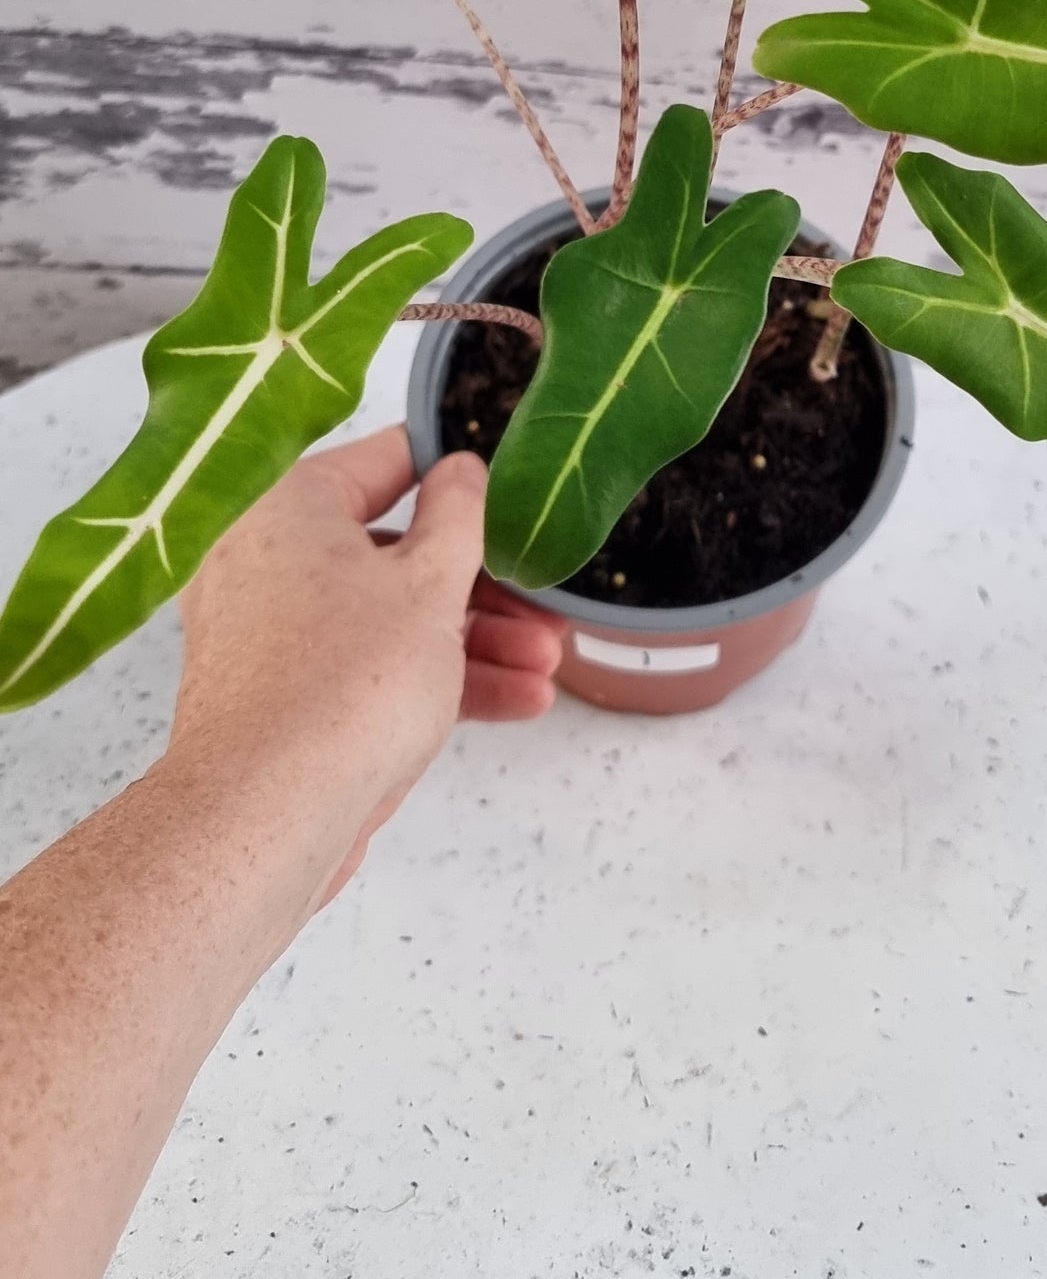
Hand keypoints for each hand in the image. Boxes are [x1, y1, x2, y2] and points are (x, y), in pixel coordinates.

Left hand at [170, 426, 564, 907]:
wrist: (266, 818)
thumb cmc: (350, 681)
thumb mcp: (432, 583)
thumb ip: (460, 515)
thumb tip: (461, 470)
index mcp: (291, 504)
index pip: (391, 460)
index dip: (462, 476)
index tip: (517, 495)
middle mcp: (267, 558)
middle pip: (397, 551)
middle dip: (485, 586)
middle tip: (545, 607)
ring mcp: (271, 633)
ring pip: (388, 617)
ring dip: (475, 640)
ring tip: (548, 668)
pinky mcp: (283, 698)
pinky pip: (365, 669)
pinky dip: (433, 679)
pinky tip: (517, 701)